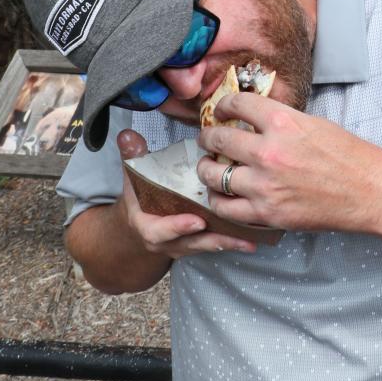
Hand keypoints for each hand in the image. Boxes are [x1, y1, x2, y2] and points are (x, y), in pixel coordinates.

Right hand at [117, 129, 256, 256]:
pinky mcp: (199, 243)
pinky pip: (216, 244)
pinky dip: (233, 241)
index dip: (176, 227)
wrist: (139, 222)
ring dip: (228, 242)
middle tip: (232, 233)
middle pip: (188, 243)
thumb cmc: (140, 194)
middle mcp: (166, 240)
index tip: (196, 221)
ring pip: (206, 245)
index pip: (158, 232)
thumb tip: (128, 135)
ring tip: (249, 239)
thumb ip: (132, 157)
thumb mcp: (133, 176)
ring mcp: (184, 244)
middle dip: (210, 239)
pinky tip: (253, 240)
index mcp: (147, 225)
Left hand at [196, 92, 381, 232]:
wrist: (369, 190)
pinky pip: (226, 207)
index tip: (221, 111)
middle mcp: (268, 151)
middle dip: (208, 137)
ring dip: (206, 169)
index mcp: (283, 122)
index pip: (237, 104)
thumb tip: (252, 120)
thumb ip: (280, 121)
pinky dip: (219, 200)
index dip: (223, 106)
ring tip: (209, 168)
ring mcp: (265, 185)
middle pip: (217, 139)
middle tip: (208, 139)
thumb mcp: (313, 124)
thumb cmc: (349, 156)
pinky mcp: (267, 213)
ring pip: (213, 175)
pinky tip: (222, 194)